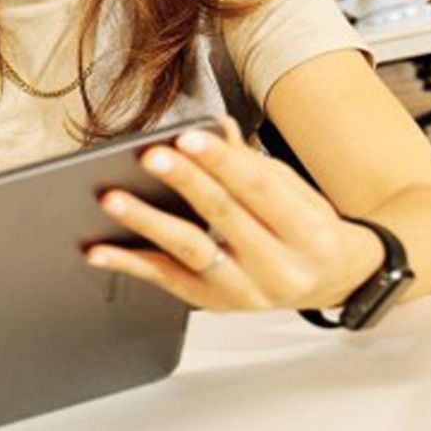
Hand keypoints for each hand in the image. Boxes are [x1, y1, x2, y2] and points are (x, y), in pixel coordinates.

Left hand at [85, 120, 384, 310]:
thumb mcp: (293, 191)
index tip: (188, 137)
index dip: (222, 162)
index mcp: (307, 230)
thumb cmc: (306, 228)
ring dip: (148, 223)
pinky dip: (131, 263)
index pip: (260, 189)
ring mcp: (246, 291)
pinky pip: (167, 281)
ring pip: (192, 252)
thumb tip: (214, 126)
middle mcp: (280, 266)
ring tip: (112, 199)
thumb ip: (249, 162)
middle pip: (224, 216)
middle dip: (185, 183)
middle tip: (148, 156)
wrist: (332, 280)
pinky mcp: (215, 304)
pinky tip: (99, 250)